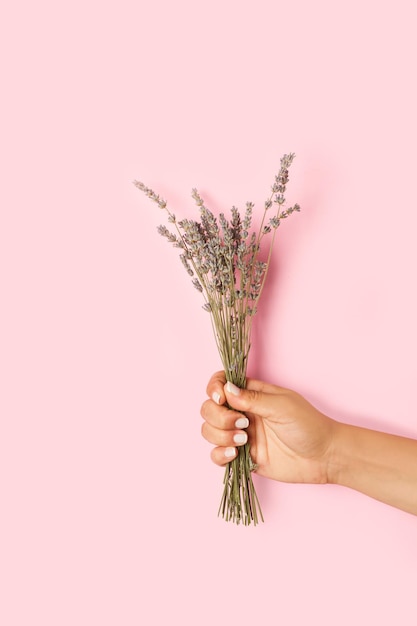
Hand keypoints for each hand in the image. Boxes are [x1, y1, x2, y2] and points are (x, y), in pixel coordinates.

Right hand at [200, 371, 336, 484]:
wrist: (324, 457)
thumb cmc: (309, 425)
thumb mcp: (281, 406)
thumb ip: (252, 399)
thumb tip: (226, 389)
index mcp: (252, 394)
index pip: (221, 383)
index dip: (214, 389)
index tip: (220, 398)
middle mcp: (242, 413)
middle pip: (209, 408)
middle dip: (218, 416)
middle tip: (242, 424)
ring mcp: (240, 435)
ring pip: (209, 431)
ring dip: (220, 435)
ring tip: (243, 441)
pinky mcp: (242, 457)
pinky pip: (216, 455)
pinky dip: (219, 454)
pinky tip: (235, 455)